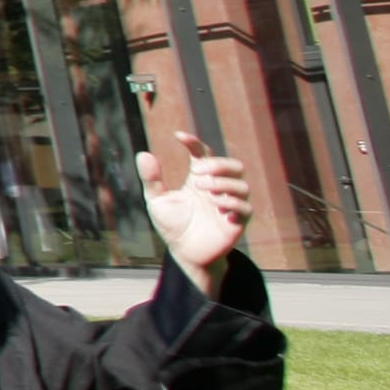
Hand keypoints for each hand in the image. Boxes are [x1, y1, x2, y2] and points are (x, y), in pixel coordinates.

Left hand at [142, 132, 252, 294]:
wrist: (184, 253)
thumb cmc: (172, 225)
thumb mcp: (156, 200)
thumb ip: (151, 179)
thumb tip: (143, 154)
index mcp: (199, 180)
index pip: (204, 154)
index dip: (194, 142)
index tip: (178, 136)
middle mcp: (218, 189)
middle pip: (233, 165)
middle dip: (218, 163)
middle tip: (197, 171)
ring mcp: (230, 205)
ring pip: (242, 185)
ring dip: (223, 182)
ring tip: (202, 188)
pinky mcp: (237, 223)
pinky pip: (246, 208)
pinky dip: (232, 202)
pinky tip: (216, 204)